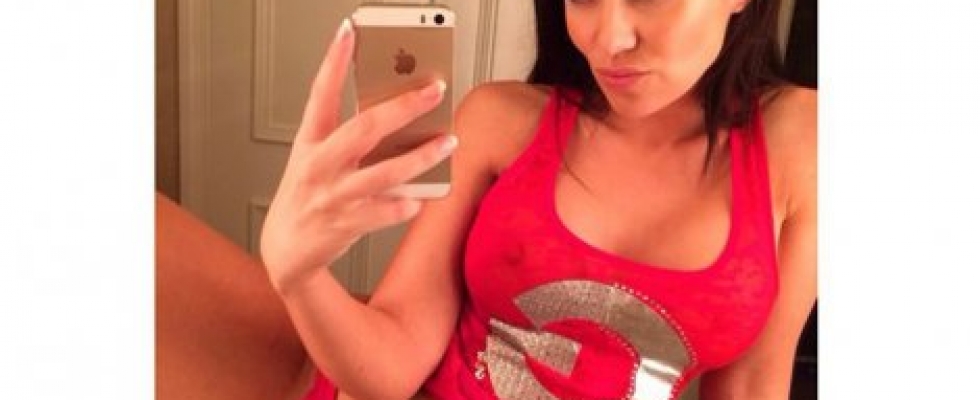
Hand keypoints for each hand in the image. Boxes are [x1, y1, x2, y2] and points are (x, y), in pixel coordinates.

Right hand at [259, 19, 456, 293]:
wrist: (286, 251)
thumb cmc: (309, 196)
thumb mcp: (317, 159)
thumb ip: (350, 139)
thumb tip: (399, 116)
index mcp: (310, 142)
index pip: (321, 94)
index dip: (334, 62)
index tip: (350, 32)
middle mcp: (319, 166)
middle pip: (364, 128)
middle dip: (404, 107)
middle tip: (434, 90)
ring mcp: (332, 196)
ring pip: (384, 172)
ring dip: (421, 157)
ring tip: (447, 143)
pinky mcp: (345, 225)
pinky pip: (386, 211)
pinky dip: (407, 204)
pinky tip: (422, 197)